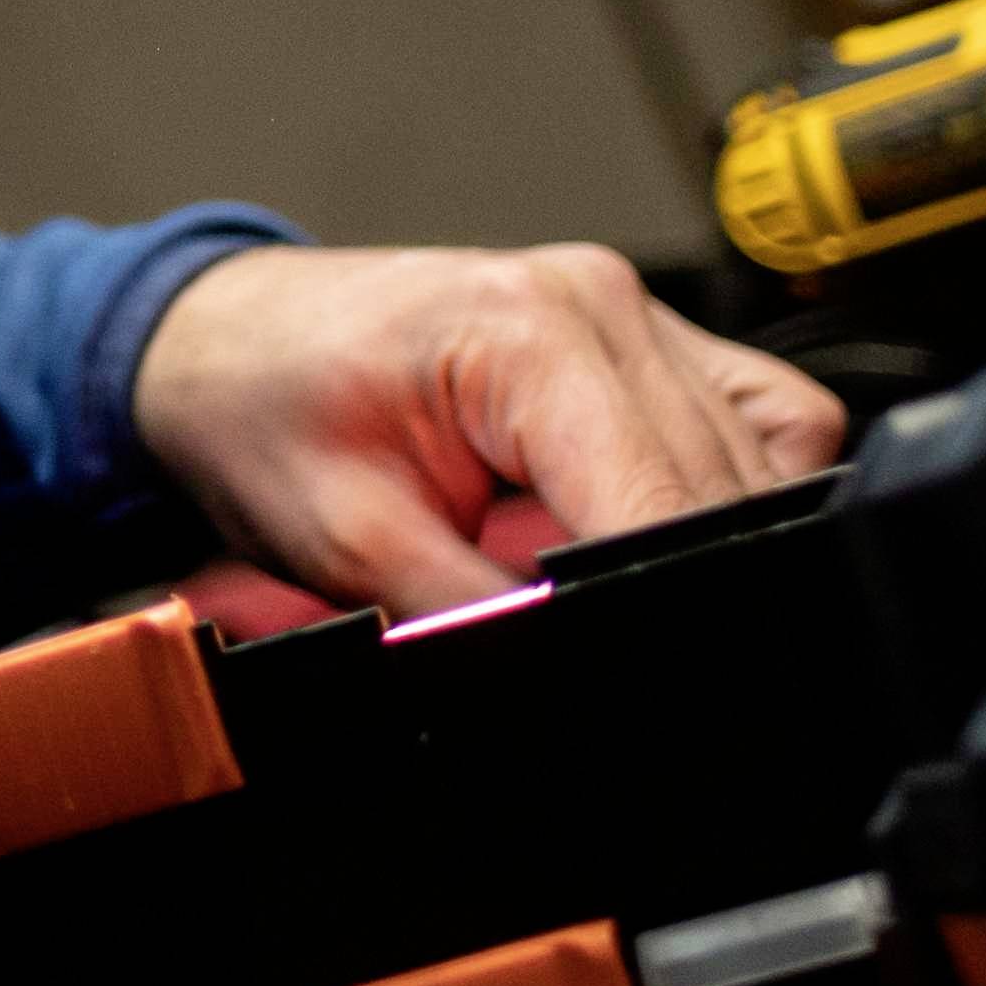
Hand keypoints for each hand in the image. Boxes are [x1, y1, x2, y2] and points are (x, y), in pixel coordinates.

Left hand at [126, 242, 842, 622]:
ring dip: (703, 536)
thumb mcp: (346, 543)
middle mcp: (602, 305)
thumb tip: (569, 677)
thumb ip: (473, 618)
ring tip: (587, 571)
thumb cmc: (263, 409)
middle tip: (597, 636)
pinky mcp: (643, 340)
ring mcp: (631, 312)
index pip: (665, 501)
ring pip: (764, 455)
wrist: (221, 339)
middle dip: (679, 581)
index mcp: (530, 335)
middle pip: (728, 485)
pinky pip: (752, 423)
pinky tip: (637, 526)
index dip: (667, 606)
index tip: (656, 680)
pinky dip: (716, 489)